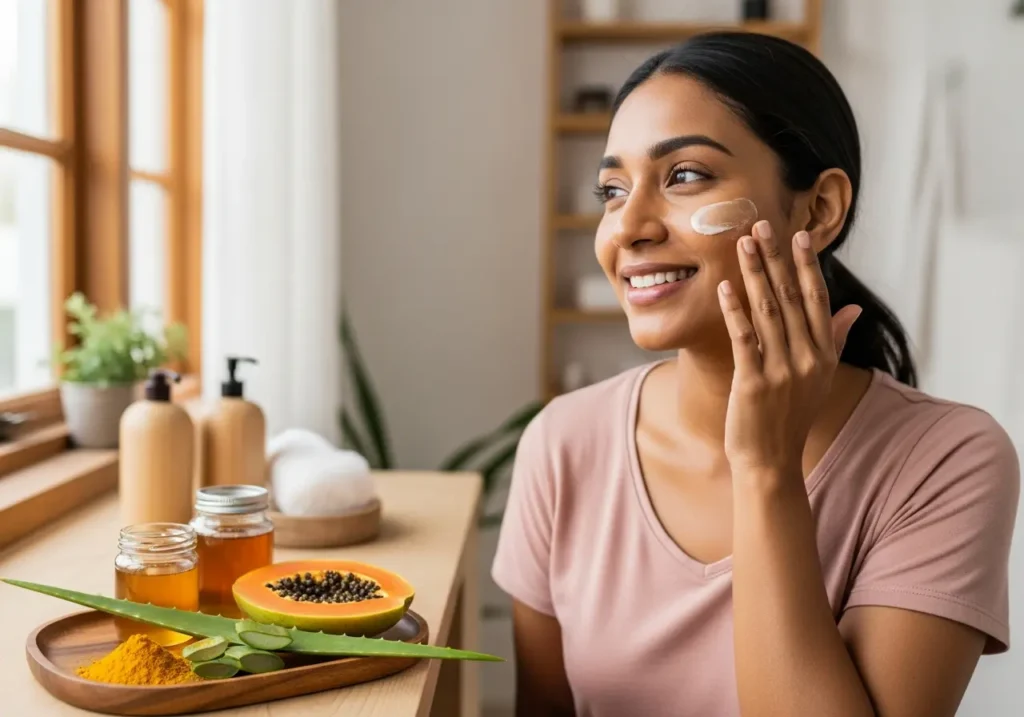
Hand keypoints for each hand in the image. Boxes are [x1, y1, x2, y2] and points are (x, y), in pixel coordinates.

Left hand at [717, 221, 861, 477]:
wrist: (772, 462)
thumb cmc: (790, 417)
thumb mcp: (819, 377)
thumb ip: (835, 339)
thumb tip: (854, 307)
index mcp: (823, 353)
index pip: (816, 299)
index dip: (806, 266)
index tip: (798, 235)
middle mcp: (806, 358)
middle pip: (790, 297)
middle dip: (775, 259)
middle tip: (761, 224)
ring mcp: (782, 370)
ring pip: (767, 311)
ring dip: (754, 274)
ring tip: (742, 244)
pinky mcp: (755, 382)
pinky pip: (744, 338)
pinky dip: (735, 310)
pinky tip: (725, 286)